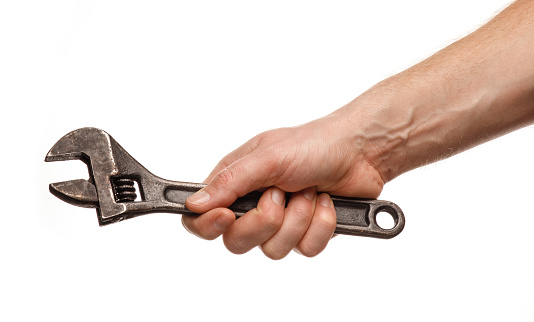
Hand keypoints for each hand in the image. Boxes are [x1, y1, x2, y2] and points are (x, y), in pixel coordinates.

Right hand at [183, 115, 385, 258]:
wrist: (360, 152)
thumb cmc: (313, 144)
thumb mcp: (267, 157)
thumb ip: (230, 182)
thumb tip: (194, 204)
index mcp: (235, 183)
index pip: (200, 218)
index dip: (208, 225)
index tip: (227, 216)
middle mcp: (253, 205)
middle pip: (237, 241)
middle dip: (266, 221)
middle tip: (281, 195)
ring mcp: (281, 222)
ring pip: (273, 250)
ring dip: (298, 219)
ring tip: (310, 192)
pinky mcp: (305, 233)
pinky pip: (305, 250)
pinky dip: (320, 225)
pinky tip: (326, 203)